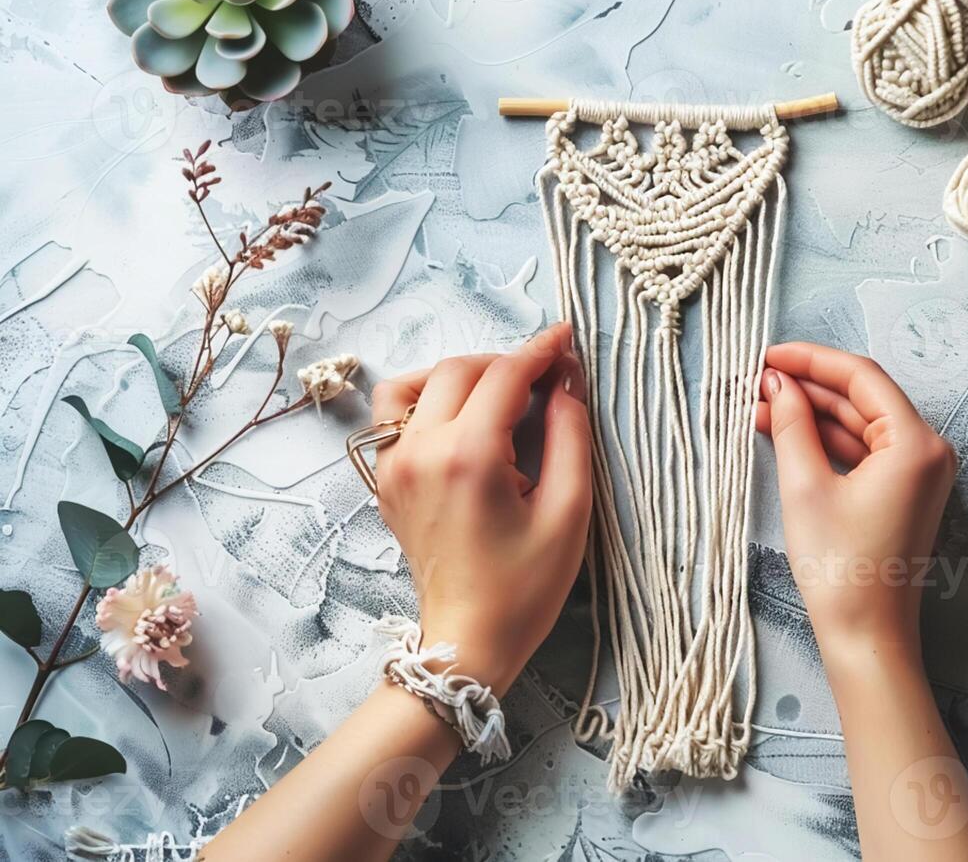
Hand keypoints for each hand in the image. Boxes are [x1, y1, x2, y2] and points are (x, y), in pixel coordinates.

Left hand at [371, 323, 591, 693]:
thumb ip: (569, 436)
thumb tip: (566, 382)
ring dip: (460, 376)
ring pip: (415, 383)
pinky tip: (463, 420)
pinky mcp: (385, 480)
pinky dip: (427, 401)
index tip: (567, 339)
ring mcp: (394, 465)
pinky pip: (394, 416)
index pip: (504, 376)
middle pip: (459, 369)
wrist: (467, 641)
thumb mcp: (568, 512)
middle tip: (546, 375)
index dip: (541, 351)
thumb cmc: (525, 587)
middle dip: (506, 362)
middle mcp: (421, 451)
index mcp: (468, 457)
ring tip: (499, 394)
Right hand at [756, 342, 955, 659]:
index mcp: (916, 443)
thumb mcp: (805, 487)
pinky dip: (828, 441)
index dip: (811, 360)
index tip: (768, 355)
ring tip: (760, 407)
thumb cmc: (840, 569)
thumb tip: (777, 383)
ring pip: (860, 423)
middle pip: (863, 397)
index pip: (861, 376)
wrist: (867, 637)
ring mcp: (920, 473)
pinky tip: (787, 433)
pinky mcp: (905, 492)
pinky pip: (865, 451)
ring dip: (814, 414)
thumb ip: (792, 425)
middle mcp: (929, 450)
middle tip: (757, 381)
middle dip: (808, 387)